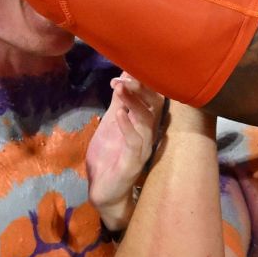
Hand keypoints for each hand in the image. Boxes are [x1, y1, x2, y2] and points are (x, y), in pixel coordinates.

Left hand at [85, 73, 164, 232]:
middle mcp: (149, 133)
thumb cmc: (109, 157)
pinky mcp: (133, 162)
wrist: (102, 190)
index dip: (144, 81)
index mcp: (145, 123)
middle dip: (141, 87)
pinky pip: (135, 142)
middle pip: (154, 105)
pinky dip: (127, 126)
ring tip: (120, 87)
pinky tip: (118, 114)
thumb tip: (122, 77)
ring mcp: (143, 148)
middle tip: (126, 74)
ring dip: (133, 103)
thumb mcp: (110, 124)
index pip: (152, 97)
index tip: (128, 66)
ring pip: (146, 121)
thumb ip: (118, 103)